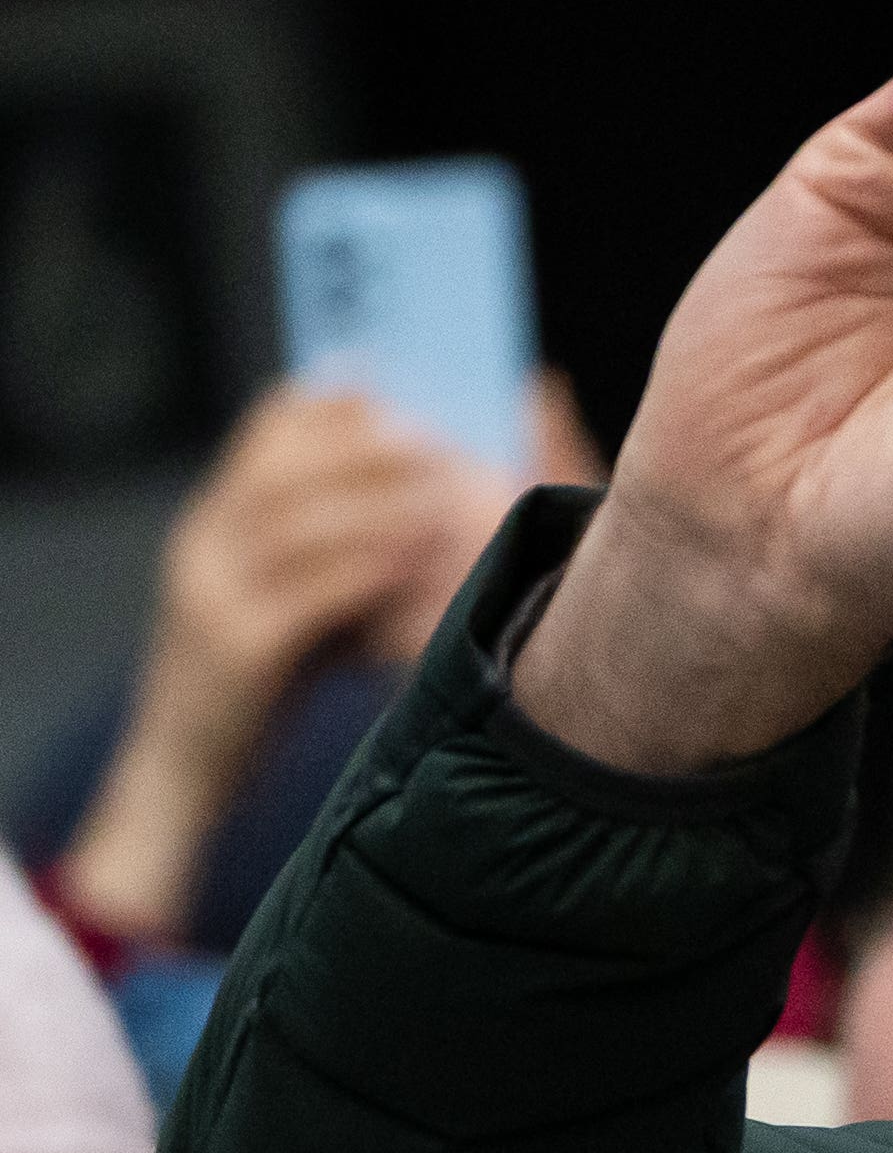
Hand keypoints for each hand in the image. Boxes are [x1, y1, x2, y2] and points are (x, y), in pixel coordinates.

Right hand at [54, 385, 501, 940]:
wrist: (189, 767)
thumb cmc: (263, 678)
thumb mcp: (285, 594)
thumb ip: (332, 543)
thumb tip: (421, 490)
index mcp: (218, 519)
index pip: (265, 432)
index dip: (330, 403)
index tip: (396, 385)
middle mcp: (205, 544)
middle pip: (283, 468)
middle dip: (363, 448)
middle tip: (438, 437)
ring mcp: (212, 596)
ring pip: (294, 524)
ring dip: (374, 504)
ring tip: (444, 490)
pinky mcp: (235, 651)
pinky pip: (303, 597)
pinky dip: (362, 573)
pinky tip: (415, 562)